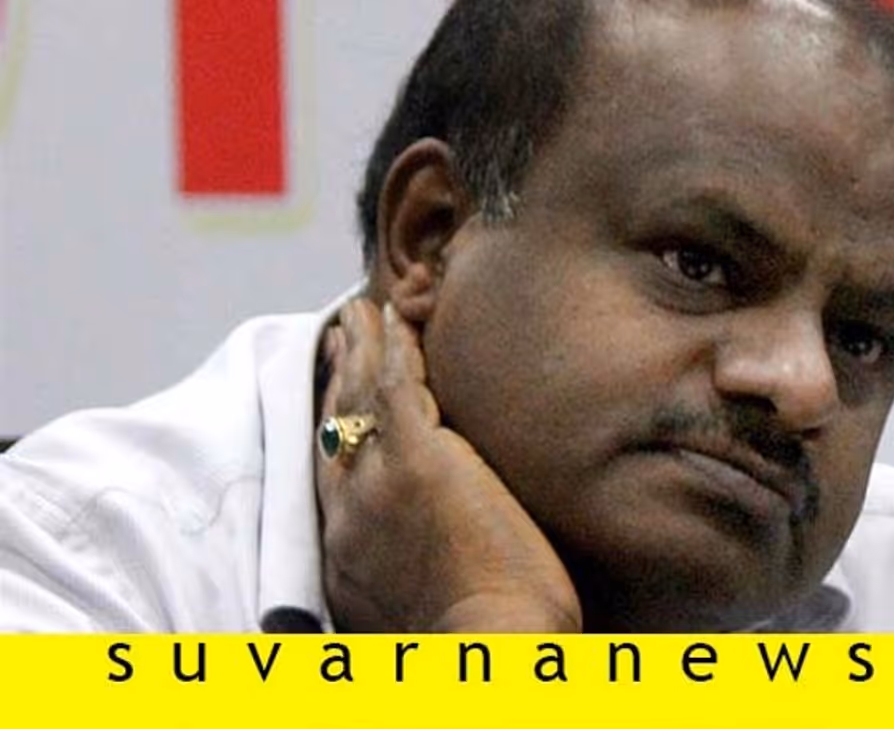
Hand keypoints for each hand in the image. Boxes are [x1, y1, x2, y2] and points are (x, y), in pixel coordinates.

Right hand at [315, 299, 581, 631]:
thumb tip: (418, 569)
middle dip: (334, 377)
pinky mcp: (418, 460)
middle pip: (332, 427)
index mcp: (343, 556)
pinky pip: (396, 383)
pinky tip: (393, 319)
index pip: (328, 474)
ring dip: (358, 349)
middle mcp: (346, 514)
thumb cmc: (471, 652)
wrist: (486, 656)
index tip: (330, 394)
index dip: (328, 427)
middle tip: (337, 336)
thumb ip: (400, 580)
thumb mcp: (408, 620)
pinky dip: (390, 346)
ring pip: (357, 398)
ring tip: (359, 315)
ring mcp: (376, 484)